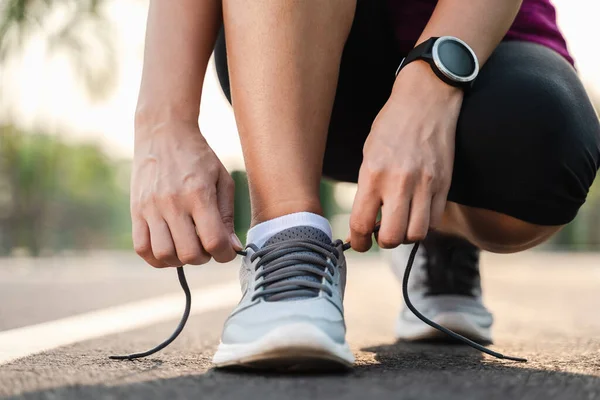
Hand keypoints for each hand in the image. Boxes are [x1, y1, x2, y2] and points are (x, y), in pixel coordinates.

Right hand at [131, 120, 241, 266]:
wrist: (164, 133)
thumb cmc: (198, 157)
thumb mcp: (222, 180)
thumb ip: (227, 216)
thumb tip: (232, 247)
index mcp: (199, 194)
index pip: (213, 241)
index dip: (225, 254)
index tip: (227, 250)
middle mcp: (173, 203)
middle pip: (189, 254)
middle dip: (204, 258)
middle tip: (206, 246)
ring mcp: (151, 208)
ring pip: (164, 255)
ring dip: (180, 260)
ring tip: (187, 246)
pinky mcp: (136, 211)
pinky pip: (141, 248)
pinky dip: (156, 257)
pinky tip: (168, 248)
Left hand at [350, 61, 462, 250]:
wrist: (426, 100)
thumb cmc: (392, 126)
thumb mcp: (369, 154)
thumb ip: (368, 188)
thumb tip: (367, 220)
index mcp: (373, 174)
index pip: (362, 223)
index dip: (358, 241)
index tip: (359, 243)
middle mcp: (399, 182)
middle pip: (392, 237)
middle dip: (382, 243)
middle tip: (380, 236)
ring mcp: (425, 184)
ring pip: (417, 234)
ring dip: (406, 236)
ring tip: (400, 224)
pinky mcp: (444, 184)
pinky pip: (434, 220)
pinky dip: (424, 224)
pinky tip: (416, 213)